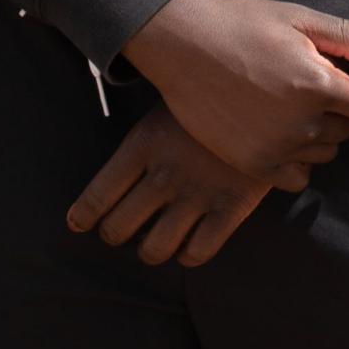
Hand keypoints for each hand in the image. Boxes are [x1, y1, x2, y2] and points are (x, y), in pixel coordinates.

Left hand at [65, 104, 268, 265]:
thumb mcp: (167, 103)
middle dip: (115, 233)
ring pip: (153, 250)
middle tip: (121, 228)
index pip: (97, 196)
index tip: (78, 223)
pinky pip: (196, 254)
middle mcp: (164, 174)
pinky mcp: (231, 209)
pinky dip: (187, 255)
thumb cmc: (211, 98)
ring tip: (153, 241)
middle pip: (117, 229)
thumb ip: (143, 138)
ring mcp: (197, 194)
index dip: (83, 216)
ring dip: (149, 250)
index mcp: (142, 144)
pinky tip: (188, 242)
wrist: (271, 92)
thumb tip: (117, 169)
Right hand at [117, 0, 348, 184]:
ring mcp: (275, 148)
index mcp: (318, 85)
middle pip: (347, 132)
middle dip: (341, 111)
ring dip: (318, 135)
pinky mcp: (252, 164)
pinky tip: (281, 135)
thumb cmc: (242, 24)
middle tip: (311, 87)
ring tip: (290, 106)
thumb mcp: (298, 19)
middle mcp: (300, 124)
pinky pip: (296, 179)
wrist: (182, 44)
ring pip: (323, 153)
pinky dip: (296, 161)